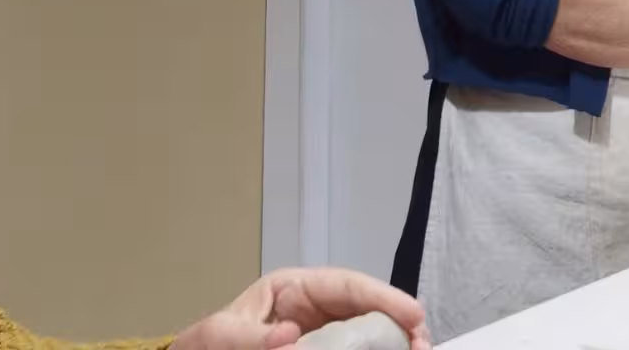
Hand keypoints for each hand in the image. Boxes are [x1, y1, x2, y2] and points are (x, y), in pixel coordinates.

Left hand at [171, 268, 428, 349]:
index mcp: (294, 288)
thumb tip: (291, 335)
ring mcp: (323, 331)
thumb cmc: (207, 345)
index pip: (347, 285)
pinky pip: (356, 346)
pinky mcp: (324, 348)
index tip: (412, 315)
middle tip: (421, 343)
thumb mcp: (220, 337)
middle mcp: (316, 307)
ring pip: (370, 330)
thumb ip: (251, 338)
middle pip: (369, 307)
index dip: (384, 297)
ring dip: (394, 341)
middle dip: (400, 322)